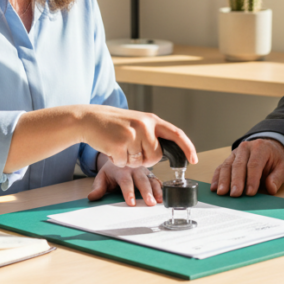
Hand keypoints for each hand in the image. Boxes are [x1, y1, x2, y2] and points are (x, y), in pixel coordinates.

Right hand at [80, 105, 196, 168]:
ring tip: (119, 144)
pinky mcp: (119, 145)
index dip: (187, 148)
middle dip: (144, 159)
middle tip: (131, 148)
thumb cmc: (114, 123)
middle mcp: (144, 126)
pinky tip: (111, 147)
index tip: (194, 160)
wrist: (89, 119)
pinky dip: (117, 160)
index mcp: (151, 119)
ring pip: (139, 162)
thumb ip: (152, 134)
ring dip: (128, 160)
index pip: (176, 134)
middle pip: (155, 157)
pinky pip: (124, 164)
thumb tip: (165, 153)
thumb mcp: (137, 122)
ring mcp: (131, 135)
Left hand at [88, 156, 162, 205]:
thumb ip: (98, 187)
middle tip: (150, 203)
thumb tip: (92, 197)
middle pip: (142, 181)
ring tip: (159, 200)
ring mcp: (144, 171)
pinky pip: (157, 180)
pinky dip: (161, 188)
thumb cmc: (111, 169)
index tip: (131, 203)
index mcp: (122, 170)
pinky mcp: (150, 174)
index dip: (129, 192)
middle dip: (146, 192)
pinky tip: (164, 196)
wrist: (120, 156)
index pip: (125, 182)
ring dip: (156, 191)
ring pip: (152, 180)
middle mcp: (135, 169)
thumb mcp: (102, 177)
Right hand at [211, 139, 283, 196]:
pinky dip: (217, 178)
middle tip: (235, 194)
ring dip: (224, 180)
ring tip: (222, 193)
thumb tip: (271, 188)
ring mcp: (235, 153)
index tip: (250, 192)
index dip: (252, 179)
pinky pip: (221, 168)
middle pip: (239, 165)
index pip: (254, 164)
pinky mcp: (228, 159)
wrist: (267, 148)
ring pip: (227, 166)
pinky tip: (215, 187)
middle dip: (236, 181)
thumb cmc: (274, 160)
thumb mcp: (282, 167)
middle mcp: (245, 148)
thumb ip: (277, 178)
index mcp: (260, 148)